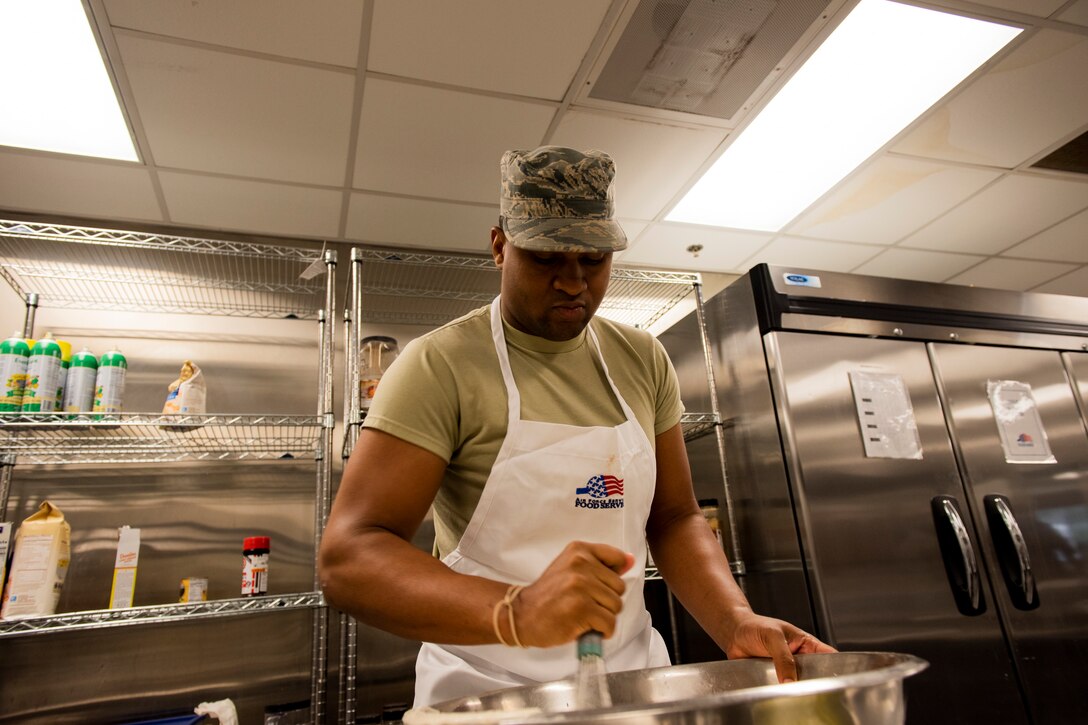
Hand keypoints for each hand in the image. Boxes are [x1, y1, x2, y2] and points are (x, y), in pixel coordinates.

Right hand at [513, 541, 634, 647]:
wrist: (522, 615)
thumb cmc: (548, 595)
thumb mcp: (571, 569)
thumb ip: (601, 564)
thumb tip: (630, 560)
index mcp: (578, 550)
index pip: (617, 558)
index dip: (611, 577)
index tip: (598, 585)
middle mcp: (580, 563)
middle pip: (619, 587)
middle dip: (606, 600)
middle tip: (585, 604)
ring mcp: (580, 586)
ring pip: (616, 606)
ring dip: (603, 616)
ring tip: (583, 615)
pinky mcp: (582, 608)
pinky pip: (609, 623)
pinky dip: (602, 631)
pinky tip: (586, 628)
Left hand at [724, 610, 836, 682]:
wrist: (734, 633)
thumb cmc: (755, 627)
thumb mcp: (772, 636)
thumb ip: (783, 657)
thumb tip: (790, 680)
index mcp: (806, 644)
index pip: (829, 656)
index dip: (835, 666)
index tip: (835, 677)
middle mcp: (799, 658)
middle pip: (815, 675)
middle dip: (813, 682)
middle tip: (806, 686)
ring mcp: (787, 670)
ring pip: (799, 684)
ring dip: (795, 688)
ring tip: (790, 689)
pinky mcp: (775, 679)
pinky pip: (782, 689)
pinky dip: (781, 691)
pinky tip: (778, 692)